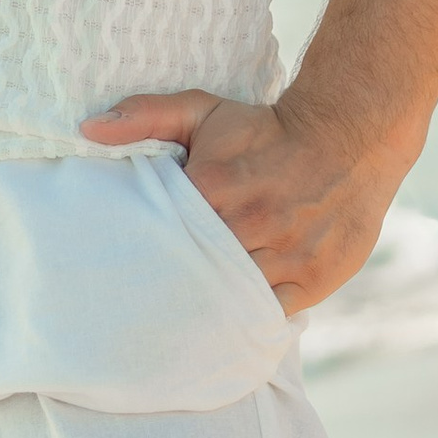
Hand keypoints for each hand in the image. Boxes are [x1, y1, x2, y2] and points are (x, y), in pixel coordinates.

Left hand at [80, 89, 407, 314]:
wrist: (349, 137)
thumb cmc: (264, 130)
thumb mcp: (204, 111)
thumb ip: (145, 116)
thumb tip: (89, 130)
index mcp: (215, 187)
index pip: (165, 236)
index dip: (147, 252)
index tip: (133, 262)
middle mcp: (252, 224)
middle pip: (196, 274)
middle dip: (175, 285)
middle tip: (149, 301)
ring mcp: (287, 255)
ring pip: (233, 299)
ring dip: (210, 307)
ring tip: (182, 319)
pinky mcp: (315, 279)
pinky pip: (270, 315)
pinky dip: (248, 320)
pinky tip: (226, 325)